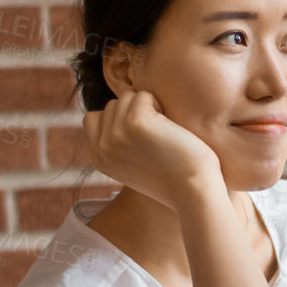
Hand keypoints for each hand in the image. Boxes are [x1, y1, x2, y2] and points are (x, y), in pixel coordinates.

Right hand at [83, 90, 221, 210]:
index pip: (92, 119)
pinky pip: (143, 95)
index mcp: (99, 160)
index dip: (117, 118)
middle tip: (157, 136)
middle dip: (135, 111)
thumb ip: (118, 145)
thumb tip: (117, 111)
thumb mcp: (133, 166)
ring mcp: (116, 135)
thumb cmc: (174, 177)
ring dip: (147, 106)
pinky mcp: (135, 123)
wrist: (193, 191)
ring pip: (126, 97)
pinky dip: (159, 105)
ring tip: (163, 131)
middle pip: (112, 105)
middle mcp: (103, 148)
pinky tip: (169, 128)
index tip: (140, 133)